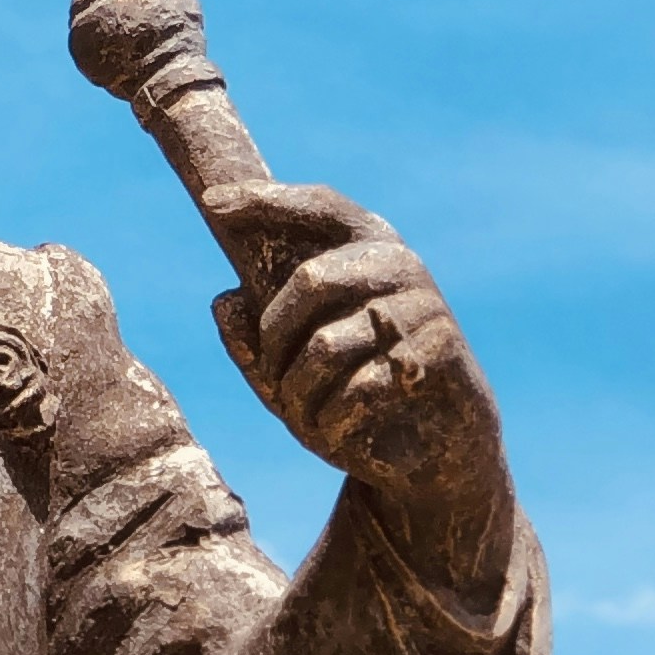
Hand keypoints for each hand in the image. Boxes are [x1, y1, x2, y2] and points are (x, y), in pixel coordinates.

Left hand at [199, 183, 516, 602]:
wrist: (431, 454)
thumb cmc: (350, 396)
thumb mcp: (289, 372)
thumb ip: (252, 341)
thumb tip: (225, 300)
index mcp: (365, 251)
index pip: (318, 206)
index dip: (266, 201)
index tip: (211, 205)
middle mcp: (399, 265)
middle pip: (311, 280)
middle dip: (275, 338)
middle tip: (271, 377)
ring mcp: (425, 305)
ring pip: (328, 345)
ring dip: (298, 392)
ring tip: (302, 414)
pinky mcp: (443, 352)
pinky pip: (362, 387)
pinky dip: (333, 419)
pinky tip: (338, 429)